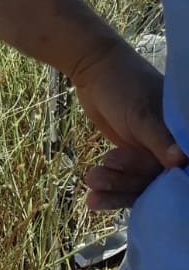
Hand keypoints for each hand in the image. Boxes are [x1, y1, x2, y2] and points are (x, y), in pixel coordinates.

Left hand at [71, 37, 185, 206]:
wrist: (92, 69)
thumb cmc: (123, 84)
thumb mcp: (141, 113)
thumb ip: (159, 139)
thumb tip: (182, 162)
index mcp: (183, 135)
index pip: (184, 168)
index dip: (172, 185)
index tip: (154, 199)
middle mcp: (172, 148)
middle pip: (156, 180)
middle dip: (127, 183)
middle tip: (98, 179)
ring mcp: (151, 154)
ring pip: (137, 183)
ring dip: (114, 187)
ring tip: (90, 182)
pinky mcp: (131, 158)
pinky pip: (124, 180)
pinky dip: (110, 189)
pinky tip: (92, 200)